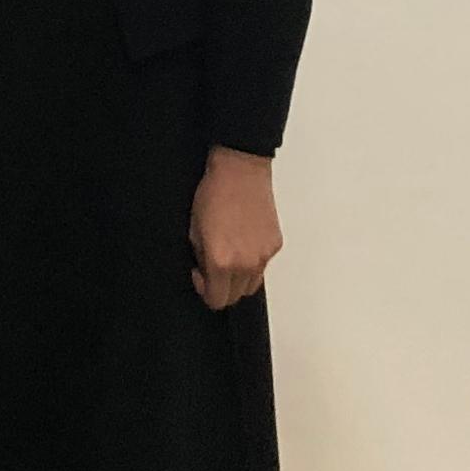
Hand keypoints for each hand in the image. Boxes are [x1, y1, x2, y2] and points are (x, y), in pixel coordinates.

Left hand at [189, 148, 281, 311]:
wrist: (240, 170)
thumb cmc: (214, 193)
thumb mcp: (194, 229)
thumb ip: (201, 258)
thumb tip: (205, 272)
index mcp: (222, 262)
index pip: (217, 300)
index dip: (205, 291)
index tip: (200, 276)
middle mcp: (246, 264)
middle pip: (235, 297)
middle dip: (221, 288)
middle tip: (212, 268)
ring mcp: (263, 256)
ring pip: (251, 285)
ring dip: (238, 279)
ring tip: (229, 256)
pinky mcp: (275, 245)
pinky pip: (263, 266)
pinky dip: (253, 262)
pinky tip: (243, 243)